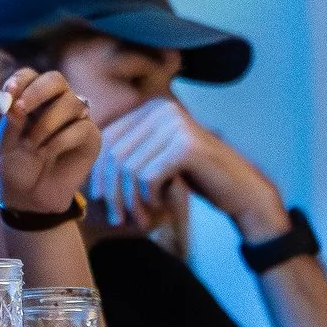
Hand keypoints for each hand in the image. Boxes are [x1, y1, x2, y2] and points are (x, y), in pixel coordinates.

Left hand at [0, 69, 99, 216]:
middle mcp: (55, 104)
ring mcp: (75, 119)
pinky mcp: (90, 138)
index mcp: (31, 99)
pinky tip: (45, 153)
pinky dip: (59, 140)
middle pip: (56, 79)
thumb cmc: (14, 166)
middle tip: (21, 109)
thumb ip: (11, 122)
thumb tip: (16, 103)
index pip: (30, 76)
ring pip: (71, 102)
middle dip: (37, 91)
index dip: (20, 80)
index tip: (7, 94)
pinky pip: (81, 127)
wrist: (28, 198)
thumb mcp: (4, 144)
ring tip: (31, 145)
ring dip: (46, 122)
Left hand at [84, 96, 286, 240]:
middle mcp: (162, 109)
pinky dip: (149, 197)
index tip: (100, 200)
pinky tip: (160, 204)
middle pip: (115, 154)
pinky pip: (148, 176)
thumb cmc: (195, 179)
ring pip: (129, 168)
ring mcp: (176, 124)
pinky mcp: (186, 146)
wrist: (241, 192)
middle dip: (113, 191)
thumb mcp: (157, 161)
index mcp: (151, 108)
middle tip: (117, 218)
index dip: (99, 172)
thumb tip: (84, 168)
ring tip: (140, 218)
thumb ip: (128, 154)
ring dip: (131, 200)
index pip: (108, 139)